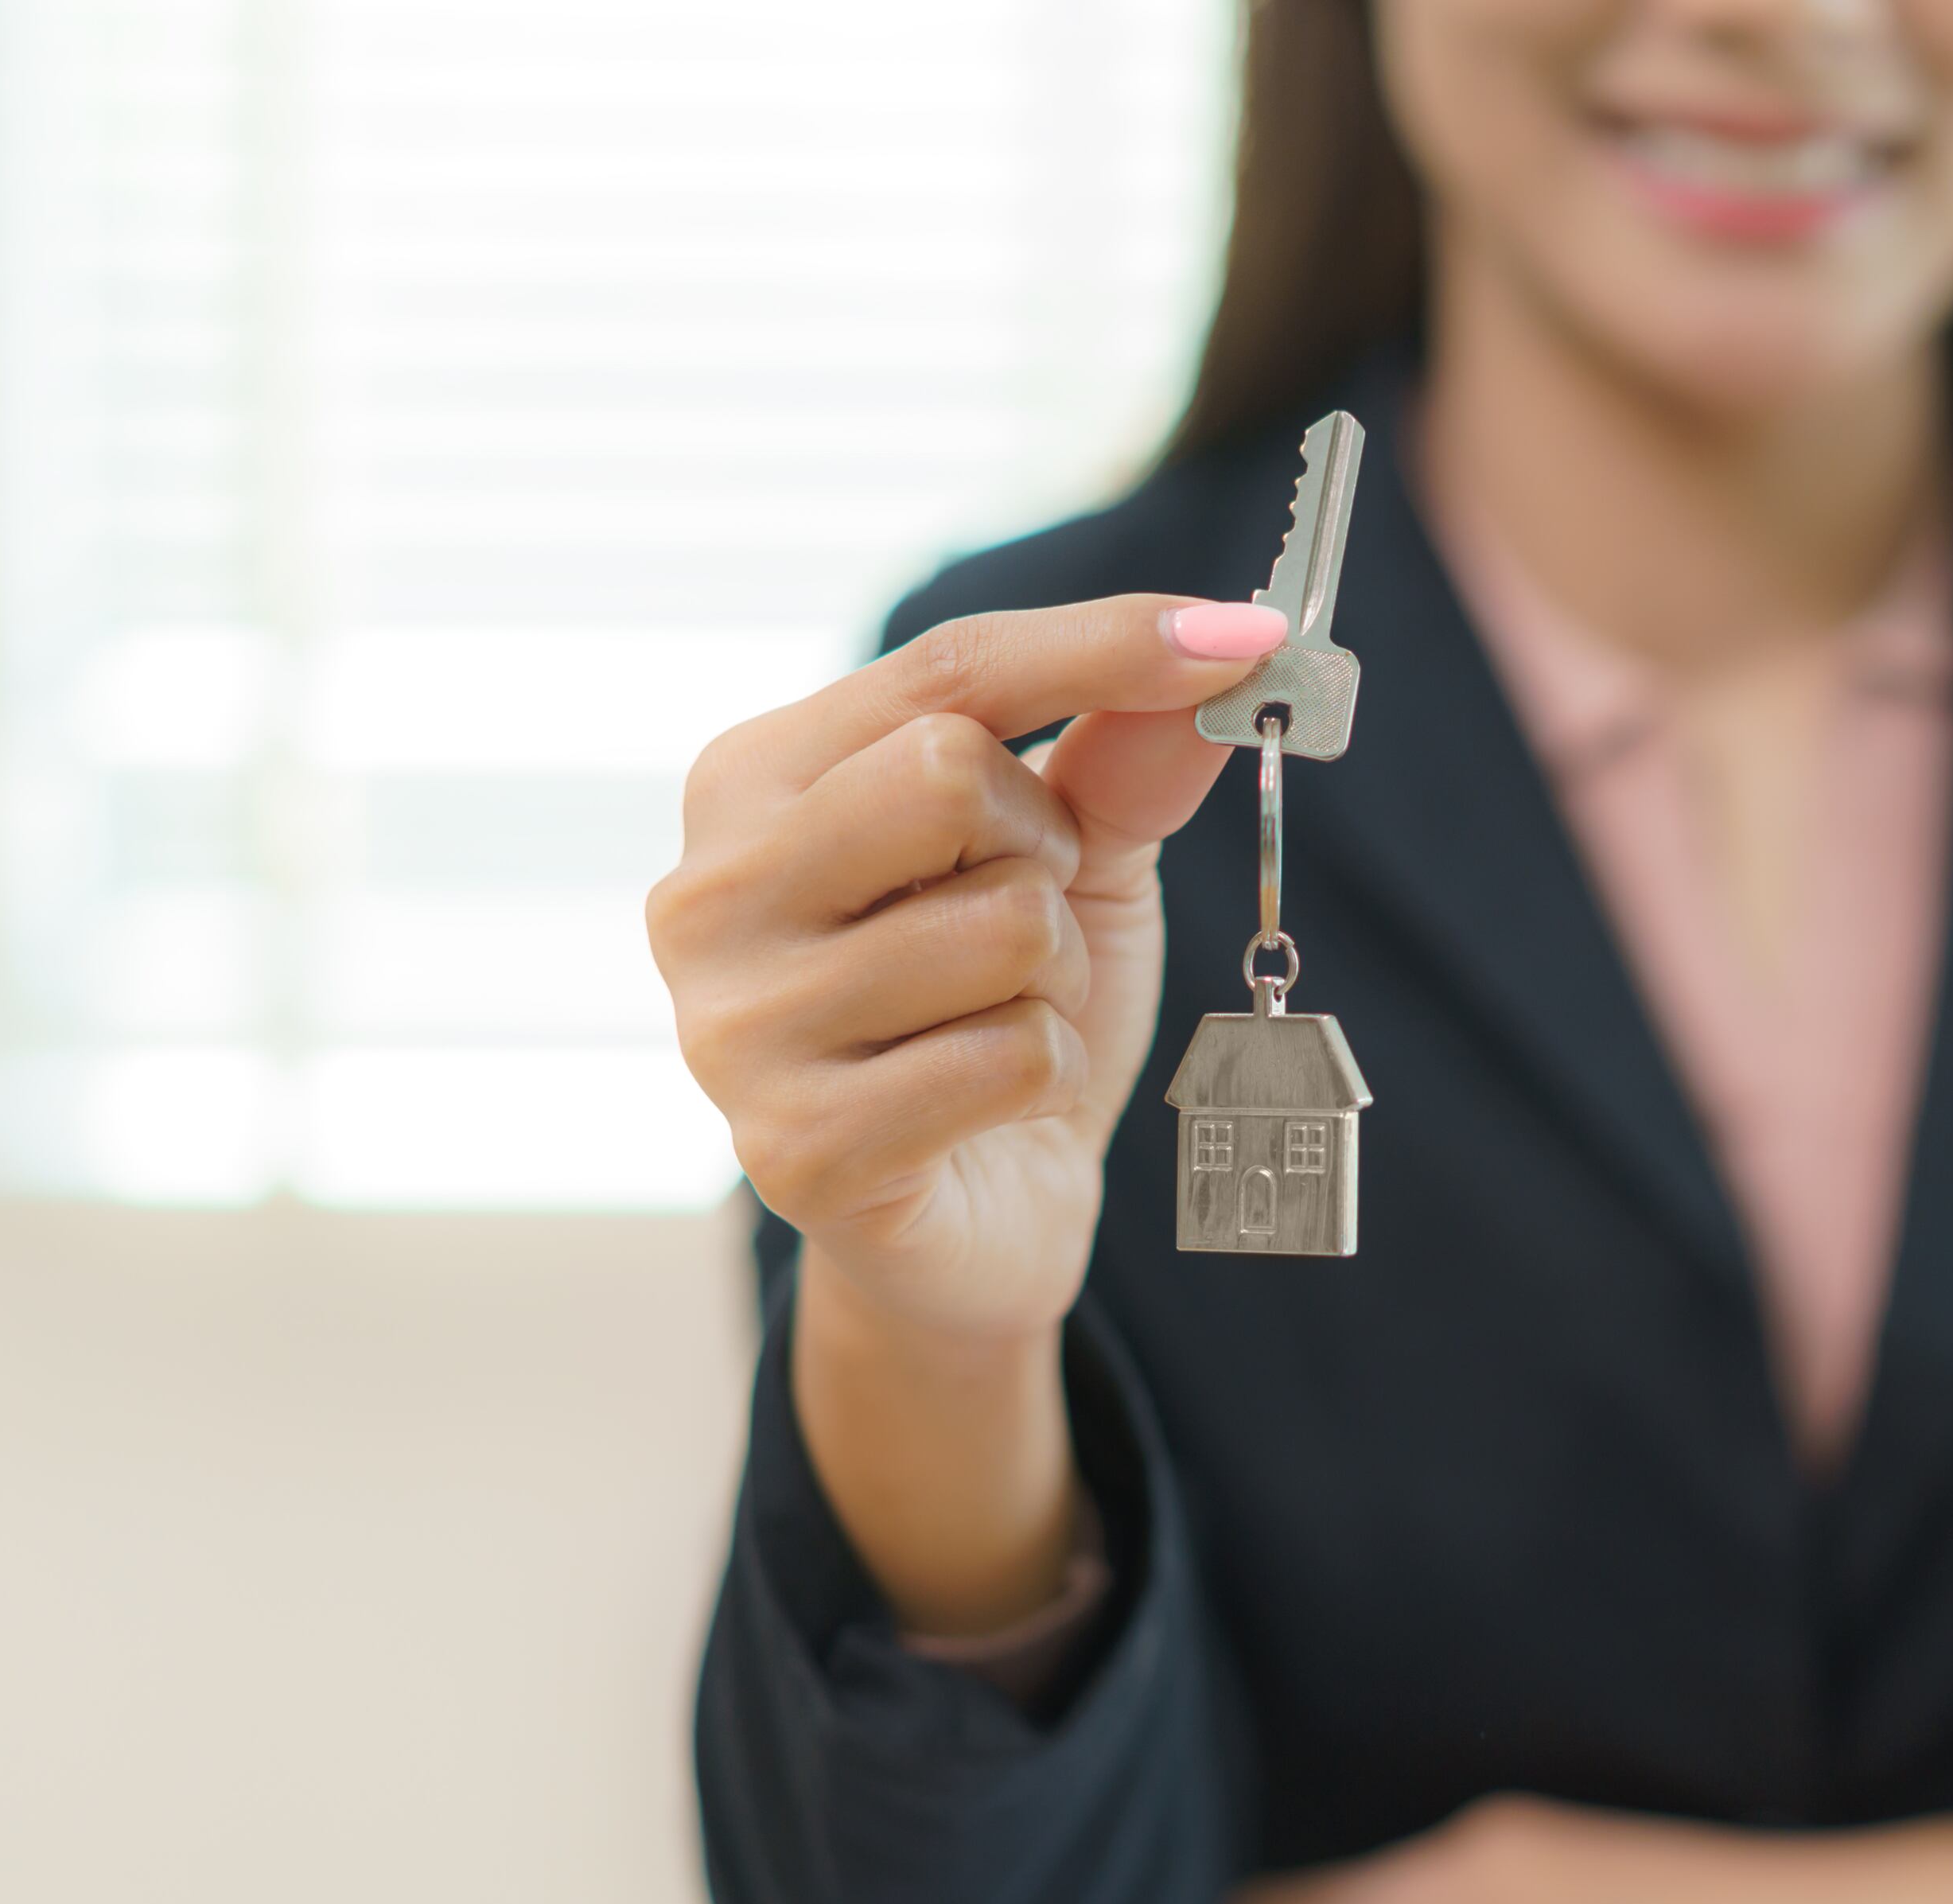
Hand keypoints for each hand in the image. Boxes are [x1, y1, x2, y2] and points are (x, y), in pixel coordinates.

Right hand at [648, 595, 1287, 1631]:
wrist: (975, 1222)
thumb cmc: (1001, 1013)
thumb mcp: (1074, 863)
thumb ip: (1123, 755)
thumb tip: (1223, 651)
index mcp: (753, 783)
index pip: (946, 671)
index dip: (1104, 644)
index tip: (1244, 632)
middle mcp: (709, 890)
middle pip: (951, 776)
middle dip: (1046, 850)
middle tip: (1029, 918)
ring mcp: (734, 1026)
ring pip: (999, 926)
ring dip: (1050, 982)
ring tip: (1001, 1021)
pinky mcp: (794, 1150)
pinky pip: (1005, 1057)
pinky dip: (1042, 1076)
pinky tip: (986, 1106)